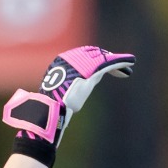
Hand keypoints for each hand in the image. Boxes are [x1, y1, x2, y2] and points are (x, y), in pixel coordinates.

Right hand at [2, 45, 135, 148]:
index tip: (100, 67)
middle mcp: (70, 60)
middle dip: (105, 59)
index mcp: (58, 63)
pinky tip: (130, 64)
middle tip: (116, 66)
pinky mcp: (91, 72)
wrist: (49, 112)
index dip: (91, 60)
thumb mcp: (50, 101)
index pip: (78, 57)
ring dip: (116, 61)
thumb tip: (37, 111)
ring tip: (128, 64)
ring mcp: (80, 65)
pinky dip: (121, 63)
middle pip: (91, 55)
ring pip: (102, 58)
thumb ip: (51, 99)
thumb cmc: (45, 112)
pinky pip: (108, 64)